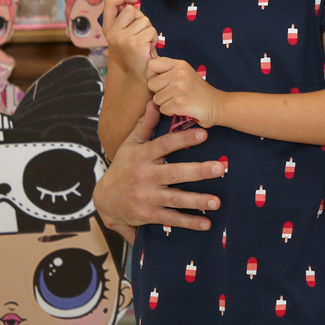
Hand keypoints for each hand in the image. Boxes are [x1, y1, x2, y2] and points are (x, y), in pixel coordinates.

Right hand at [93, 101, 222, 236]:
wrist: (104, 200)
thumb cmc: (123, 167)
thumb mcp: (130, 144)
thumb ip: (144, 124)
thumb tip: (154, 101)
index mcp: (142, 156)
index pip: (165, 145)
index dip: (184, 139)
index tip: (204, 133)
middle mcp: (145, 176)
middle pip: (175, 174)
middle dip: (198, 171)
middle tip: (220, 168)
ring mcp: (147, 197)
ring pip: (176, 199)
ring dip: (198, 201)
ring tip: (217, 202)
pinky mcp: (149, 215)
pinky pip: (172, 219)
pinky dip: (189, 222)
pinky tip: (207, 223)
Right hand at [103, 0, 154, 79]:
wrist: (141, 74)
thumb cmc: (137, 50)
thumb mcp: (127, 33)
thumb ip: (127, 18)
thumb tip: (133, 1)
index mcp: (108, 29)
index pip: (109, 3)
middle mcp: (112, 33)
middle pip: (131, 10)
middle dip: (141, 18)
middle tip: (141, 34)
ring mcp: (122, 38)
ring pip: (143, 19)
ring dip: (149, 29)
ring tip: (145, 41)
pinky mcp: (135, 43)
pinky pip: (151, 30)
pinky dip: (154, 37)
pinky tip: (149, 47)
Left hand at [147, 58, 221, 127]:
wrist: (216, 105)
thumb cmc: (198, 90)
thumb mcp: (185, 73)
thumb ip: (169, 70)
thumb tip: (148, 70)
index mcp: (180, 64)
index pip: (152, 65)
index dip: (152, 75)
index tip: (160, 82)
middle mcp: (178, 74)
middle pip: (151, 84)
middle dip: (159, 92)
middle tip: (172, 94)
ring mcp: (179, 89)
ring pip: (156, 99)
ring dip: (165, 103)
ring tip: (179, 101)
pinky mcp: (179, 104)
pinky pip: (162, 109)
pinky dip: (170, 112)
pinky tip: (181, 108)